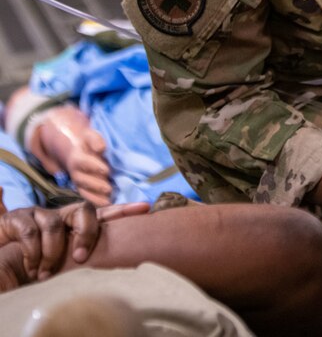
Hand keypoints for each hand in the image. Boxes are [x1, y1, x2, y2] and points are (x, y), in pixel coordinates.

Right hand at [0, 200, 149, 281]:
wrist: (3, 264)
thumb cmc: (34, 267)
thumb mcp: (63, 264)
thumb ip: (85, 259)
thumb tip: (120, 267)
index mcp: (75, 225)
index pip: (103, 214)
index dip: (123, 210)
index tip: (146, 207)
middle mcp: (61, 216)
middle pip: (84, 210)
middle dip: (86, 234)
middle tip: (80, 258)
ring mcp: (39, 214)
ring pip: (55, 225)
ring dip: (51, 253)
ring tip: (44, 274)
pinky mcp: (18, 218)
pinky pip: (30, 231)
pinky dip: (32, 253)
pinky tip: (31, 268)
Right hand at [62, 128, 111, 205]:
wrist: (80, 151)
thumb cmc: (89, 143)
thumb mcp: (91, 136)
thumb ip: (95, 140)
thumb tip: (101, 148)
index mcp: (77, 158)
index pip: (83, 163)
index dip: (93, 166)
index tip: (106, 170)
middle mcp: (75, 172)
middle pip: (82, 180)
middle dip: (95, 184)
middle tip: (108, 188)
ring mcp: (79, 183)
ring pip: (84, 192)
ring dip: (96, 196)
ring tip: (108, 199)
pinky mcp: (84, 190)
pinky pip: (88, 197)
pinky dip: (96, 201)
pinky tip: (108, 203)